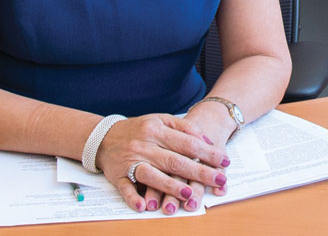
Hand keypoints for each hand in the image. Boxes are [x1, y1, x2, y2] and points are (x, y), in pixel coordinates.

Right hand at [94, 113, 229, 212]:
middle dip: (198, 172)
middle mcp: (144, 145)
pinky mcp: (118, 175)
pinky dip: (132, 197)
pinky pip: (125, 188)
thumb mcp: (159, 120)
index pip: (186, 143)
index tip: (224, 161)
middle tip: (218, 179)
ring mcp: (130, 161)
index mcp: (155, 130)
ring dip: (169, 185)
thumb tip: (206, 140)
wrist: (103, 137)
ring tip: (188, 194)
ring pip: (151, 174)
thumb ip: (183, 127)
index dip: (207, 152)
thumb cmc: (138, 130)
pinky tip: (143, 206)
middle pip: (174, 160)